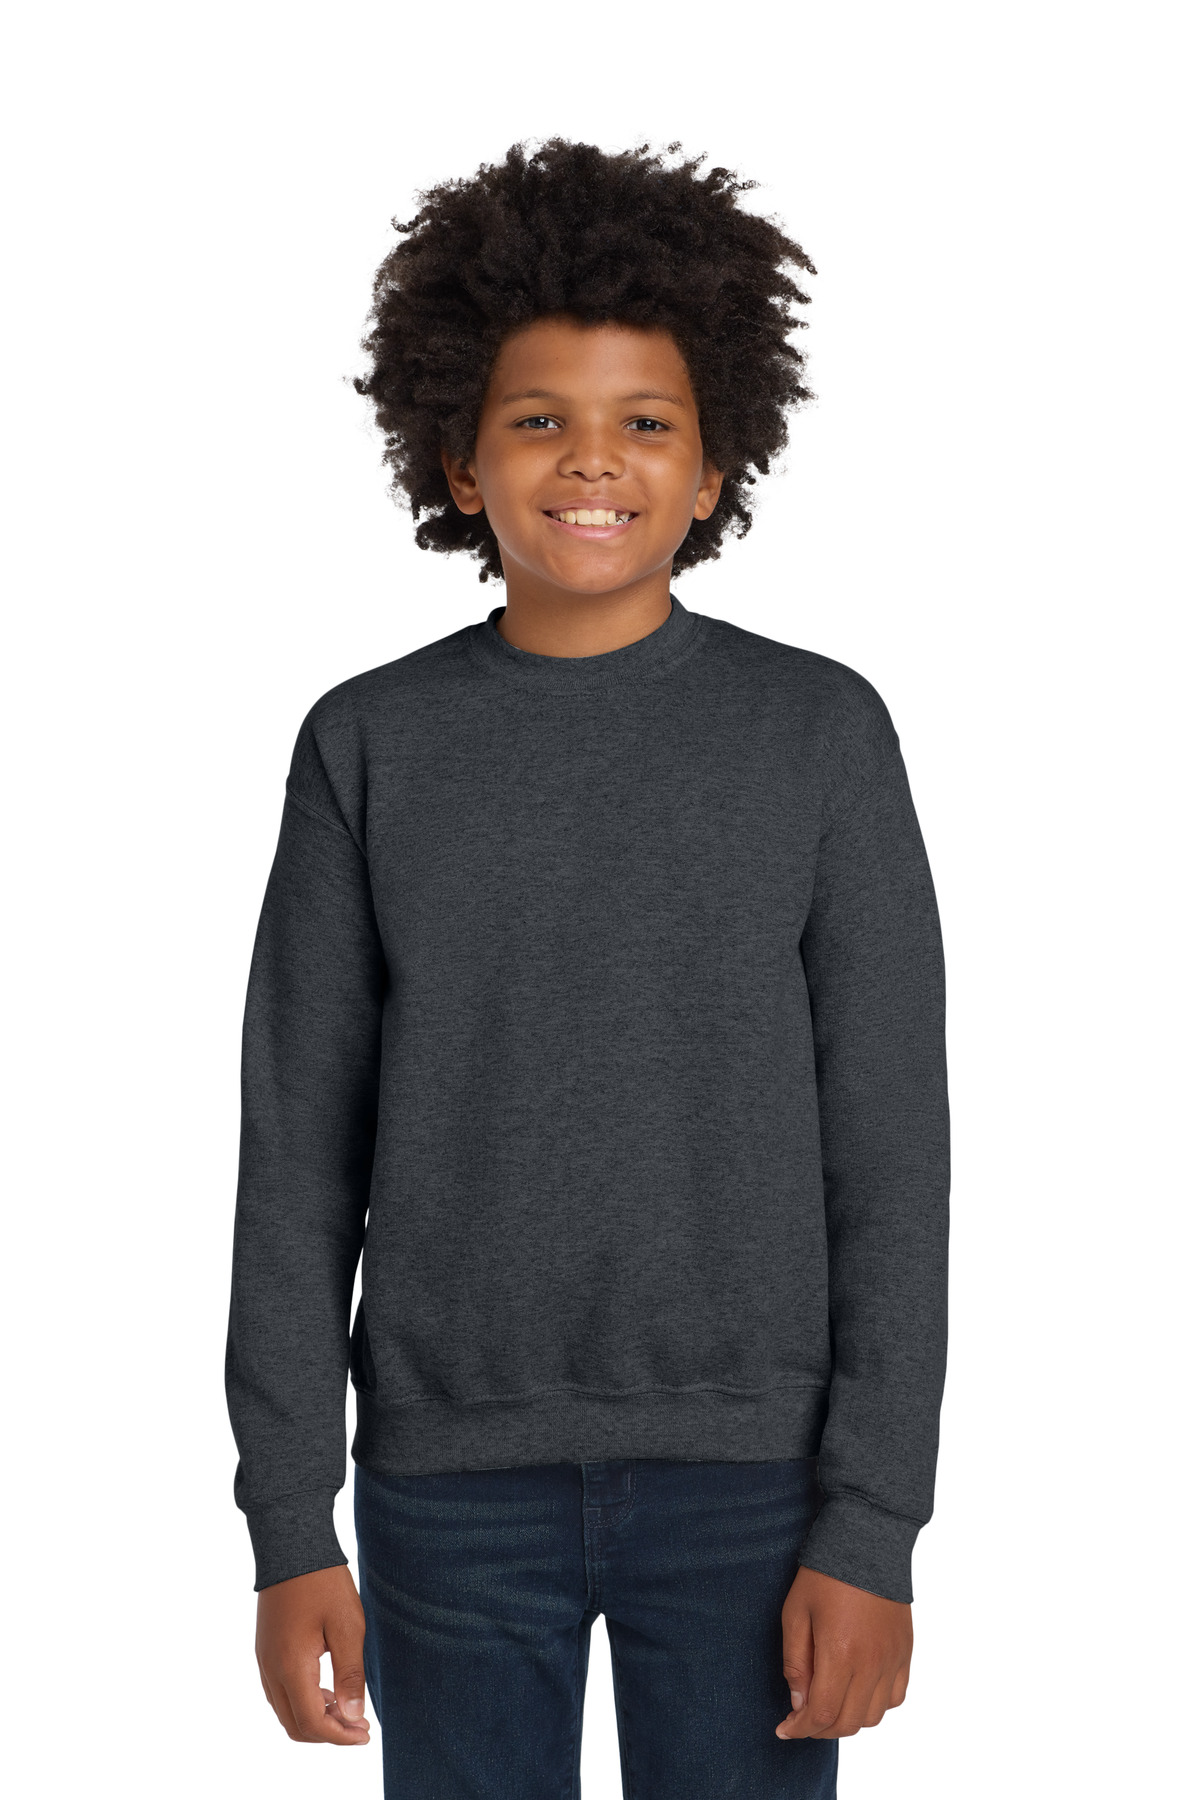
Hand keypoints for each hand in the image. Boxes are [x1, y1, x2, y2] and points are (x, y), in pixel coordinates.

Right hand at [255, 1564, 370, 1744]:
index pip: (312, 1723)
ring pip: (285, 1711)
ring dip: (314, 1718)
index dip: (340, 1736)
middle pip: (294, 1725)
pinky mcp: (265, 1649)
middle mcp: (271, 1670)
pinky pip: (279, 1692)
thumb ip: (350, 1674)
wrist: (291, 1545)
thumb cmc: (323, 1582)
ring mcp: (264, 1660)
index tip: (365, 1733)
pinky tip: (325, 1688)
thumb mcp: (347, 1626)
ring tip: (345, 1707)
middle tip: (358, 1725)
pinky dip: (302, 1701)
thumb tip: (351, 1716)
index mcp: (291, 1667)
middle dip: (327, 1734)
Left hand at [776, 1566, 911, 1738]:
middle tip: (802, 1718)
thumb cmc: (824, 1574)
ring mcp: (893, 1659)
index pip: (822, 1713)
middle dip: (820, 1729)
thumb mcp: (795, 1613)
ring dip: (847, 1719)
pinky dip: (875, 1705)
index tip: (784, 1728)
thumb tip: (798, 1702)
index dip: (800, 1729)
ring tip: (828, 1703)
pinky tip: (857, 1691)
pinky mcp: (905, 1652)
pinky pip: (895, 1697)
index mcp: (841, 1653)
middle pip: (848, 1722)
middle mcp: (872, 1663)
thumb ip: (795, 1662)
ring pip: (873, 1716)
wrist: (866, 1541)